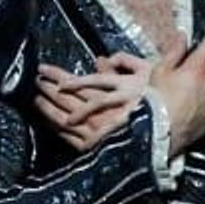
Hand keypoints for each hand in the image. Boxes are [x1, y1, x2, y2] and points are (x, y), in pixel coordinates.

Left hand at [36, 52, 152, 151]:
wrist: (168, 132)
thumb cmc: (160, 101)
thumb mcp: (148, 74)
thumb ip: (126, 62)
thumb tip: (102, 58)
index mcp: (119, 90)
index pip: (86, 82)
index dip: (65, 77)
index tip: (47, 71)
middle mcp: (107, 109)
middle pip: (73, 98)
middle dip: (52, 89)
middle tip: (36, 81)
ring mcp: (101, 129)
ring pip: (69, 119)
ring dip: (51, 109)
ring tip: (36, 100)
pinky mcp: (99, 145)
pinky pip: (74, 138)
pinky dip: (60, 130)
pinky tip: (50, 123)